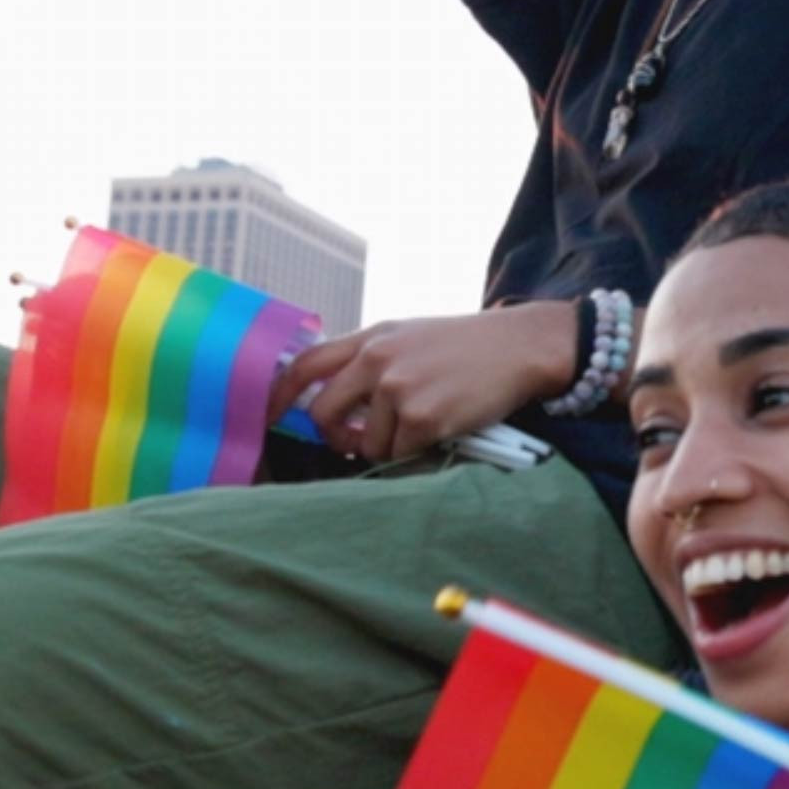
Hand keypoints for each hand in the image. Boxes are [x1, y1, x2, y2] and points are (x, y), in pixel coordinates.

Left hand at [270, 301, 578, 461]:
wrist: (520, 347)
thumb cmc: (468, 346)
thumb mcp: (410, 335)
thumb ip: (371, 358)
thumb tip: (335, 398)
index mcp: (372, 338)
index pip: (305, 365)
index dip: (279, 395)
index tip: (268, 416)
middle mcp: (377, 360)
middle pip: (323, 414)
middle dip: (337, 437)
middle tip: (358, 440)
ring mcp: (398, 389)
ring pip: (367, 443)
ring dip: (391, 445)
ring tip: (426, 422)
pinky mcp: (422, 417)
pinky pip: (400, 453)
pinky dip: (418, 451)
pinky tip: (442, 428)